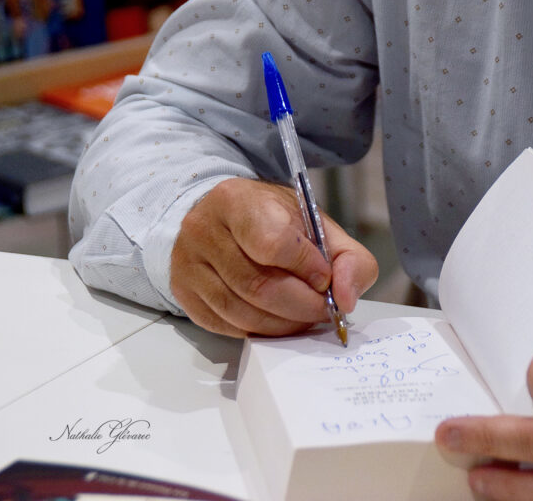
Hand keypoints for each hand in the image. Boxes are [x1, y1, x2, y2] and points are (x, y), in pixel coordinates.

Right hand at [170, 178, 377, 337]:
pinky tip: (278, 320)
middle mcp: (203, 230)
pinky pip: (228, 327)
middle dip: (301, 306)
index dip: (306, 268)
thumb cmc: (275, 222)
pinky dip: (261, 331)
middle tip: (323, 309)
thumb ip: (347, 258)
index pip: (273, 243)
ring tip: (304, 316)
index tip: (324, 277)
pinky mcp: (185, 295)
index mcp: (236, 200)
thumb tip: (346, 299)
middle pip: (258, 286)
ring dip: (284, 324)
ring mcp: (188, 265)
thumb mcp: (317, 224)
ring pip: (242, 313)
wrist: (226, 220)